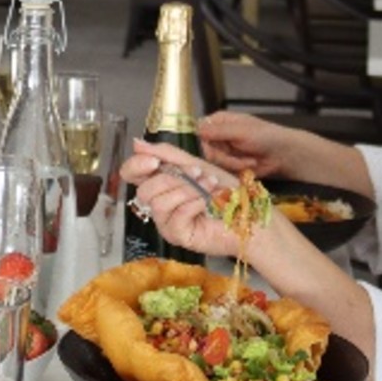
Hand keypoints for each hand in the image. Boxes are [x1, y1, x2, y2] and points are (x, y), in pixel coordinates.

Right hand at [119, 140, 247, 259]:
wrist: (251, 213)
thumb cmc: (228, 190)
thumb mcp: (196, 164)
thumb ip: (166, 154)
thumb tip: (136, 144)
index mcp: (162, 183)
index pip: (131, 175)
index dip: (136, 166)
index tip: (154, 161)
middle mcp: (160, 203)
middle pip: (143, 191)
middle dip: (173, 179)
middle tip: (198, 175)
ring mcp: (168, 222)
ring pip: (158, 204)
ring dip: (187, 191)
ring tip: (208, 188)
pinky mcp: (178, 236)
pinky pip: (175, 217)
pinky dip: (194, 204)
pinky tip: (208, 203)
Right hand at [197, 111, 295, 178]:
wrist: (283, 155)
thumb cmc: (265, 136)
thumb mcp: (241, 131)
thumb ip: (219, 131)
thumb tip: (196, 130)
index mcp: (218, 122)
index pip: (199, 131)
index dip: (203, 142)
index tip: (212, 148)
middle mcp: (218, 137)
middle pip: (205, 151)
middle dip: (223, 157)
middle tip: (239, 155)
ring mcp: (223, 152)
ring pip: (214, 164)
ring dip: (233, 164)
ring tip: (250, 160)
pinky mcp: (229, 166)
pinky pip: (223, 172)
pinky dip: (237, 171)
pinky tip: (249, 166)